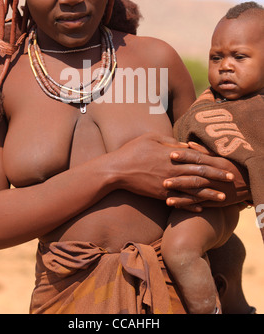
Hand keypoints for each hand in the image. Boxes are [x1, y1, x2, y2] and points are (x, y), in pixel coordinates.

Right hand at [116, 133, 233, 203]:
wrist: (117, 170)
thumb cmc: (132, 150)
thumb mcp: (151, 138)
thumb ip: (169, 140)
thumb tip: (184, 144)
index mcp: (171, 154)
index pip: (196, 157)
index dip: (211, 159)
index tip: (223, 162)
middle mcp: (173, 170)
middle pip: (200, 173)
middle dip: (216, 176)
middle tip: (229, 179)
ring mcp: (167, 184)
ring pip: (193, 190)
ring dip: (209, 194)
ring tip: (221, 198)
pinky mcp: (161, 194)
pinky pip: (180, 201)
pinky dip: (191, 205)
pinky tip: (201, 208)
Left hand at [163, 146, 249, 210]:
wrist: (250, 183)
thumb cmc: (233, 166)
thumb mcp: (221, 156)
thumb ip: (204, 150)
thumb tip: (189, 143)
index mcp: (216, 163)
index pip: (198, 158)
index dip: (185, 156)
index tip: (171, 154)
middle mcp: (214, 176)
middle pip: (194, 175)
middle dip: (178, 177)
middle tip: (163, 177)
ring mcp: (214, 190)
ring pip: (196, 191)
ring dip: (180, 193)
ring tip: (165, 193)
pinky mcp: (214, 201)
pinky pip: (199, 203)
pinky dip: (186, 204)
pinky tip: (172, 204)